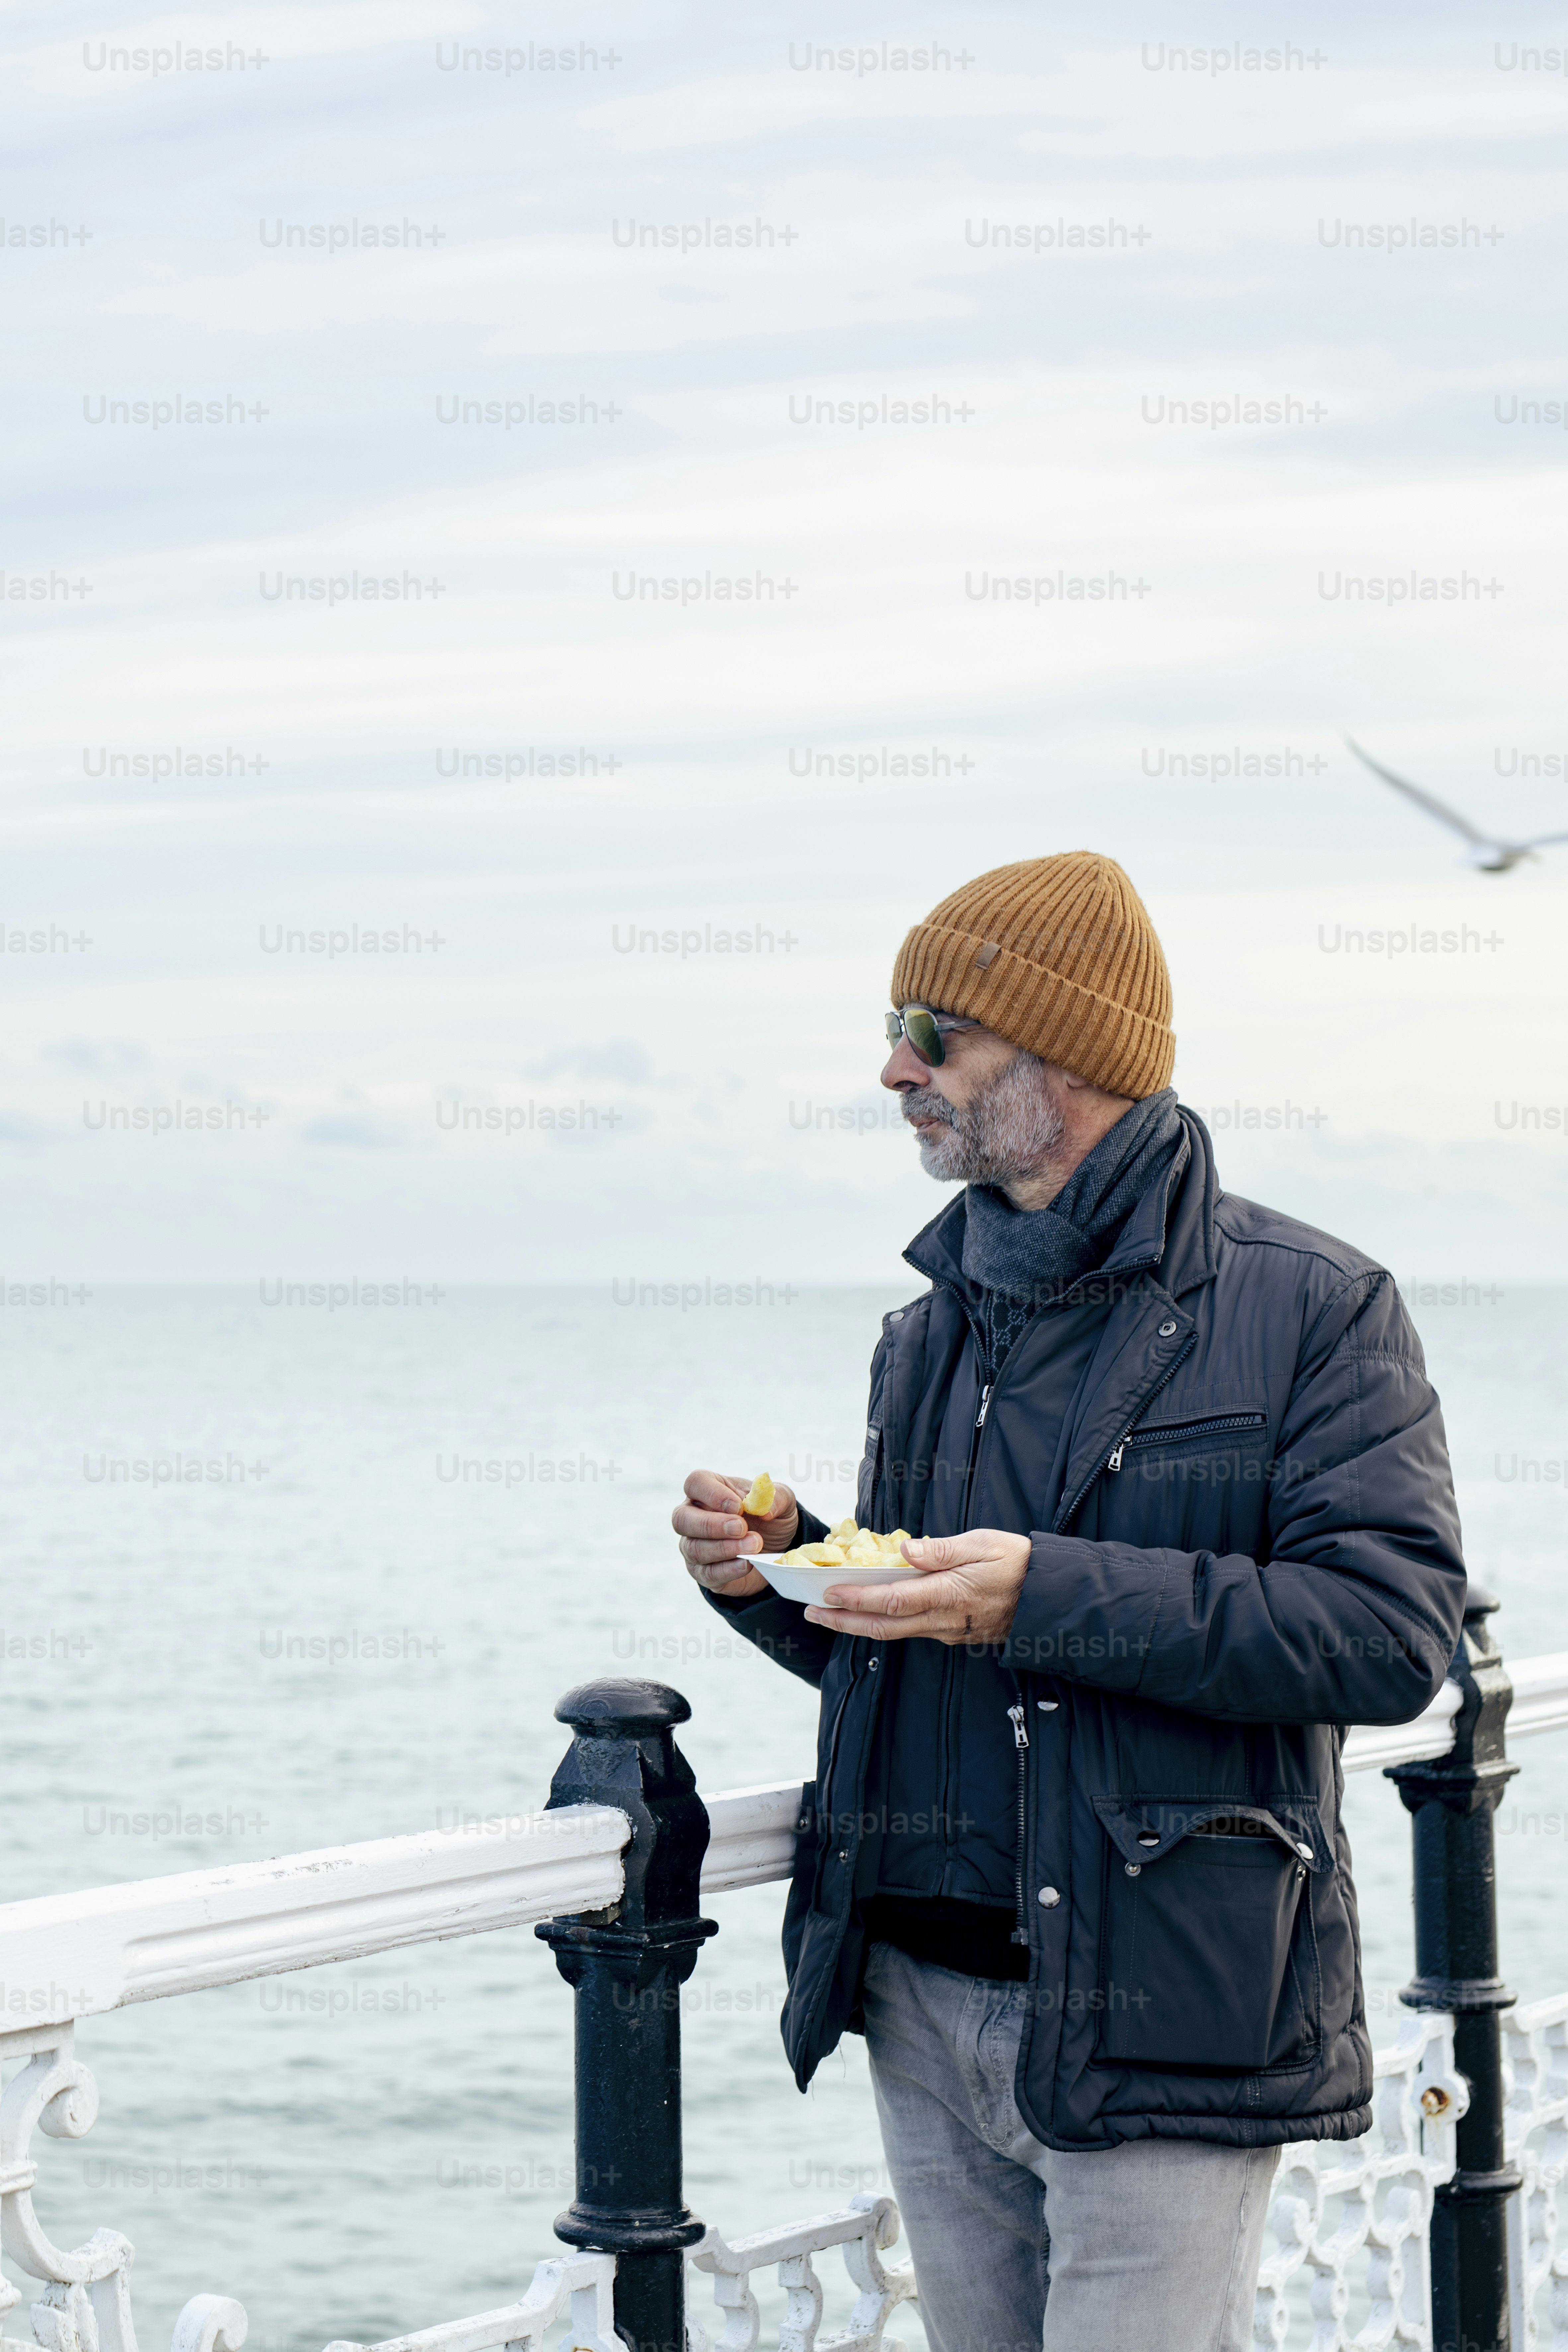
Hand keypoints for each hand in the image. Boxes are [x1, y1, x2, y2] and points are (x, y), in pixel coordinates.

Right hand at [673, 1468, 799, 1598]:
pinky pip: (707, 1573)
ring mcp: (693, 1545)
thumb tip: (766, 1510)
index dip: (713, 1494)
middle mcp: (693, 1516)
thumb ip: (776, 1497)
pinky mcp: (702, 1572)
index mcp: (708, 1490)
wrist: (774, 1549)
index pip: (695, 1483)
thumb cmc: (769, 1518)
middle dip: (712, 1525)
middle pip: (682, 1518)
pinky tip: (746, 1564)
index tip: (738, 1506)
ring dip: (725, 1548)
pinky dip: (728, 1569)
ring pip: (694, 1548)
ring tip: (754, 1546)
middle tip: (742, 1528)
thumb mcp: (782, 1501)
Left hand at [804, 1528, 1030, 1645]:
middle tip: (812, 1613)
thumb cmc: (1018, 1563)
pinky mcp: (955, 1634)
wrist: (1050, 1596)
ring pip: (896, 1632)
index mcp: (949, 1594)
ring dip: (860, 1624)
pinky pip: (914, 1631)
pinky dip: (886, 1623)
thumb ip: (942, 1549)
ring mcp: (949, 1631)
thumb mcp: (983, 1543)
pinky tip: (872, 1613)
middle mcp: (944, 1619)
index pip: (892, 1601)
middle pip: (885, 1625)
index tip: (827, 1594)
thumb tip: (906, 1550)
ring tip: (832, 1614)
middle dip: (844, 1621)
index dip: (856, 1600)